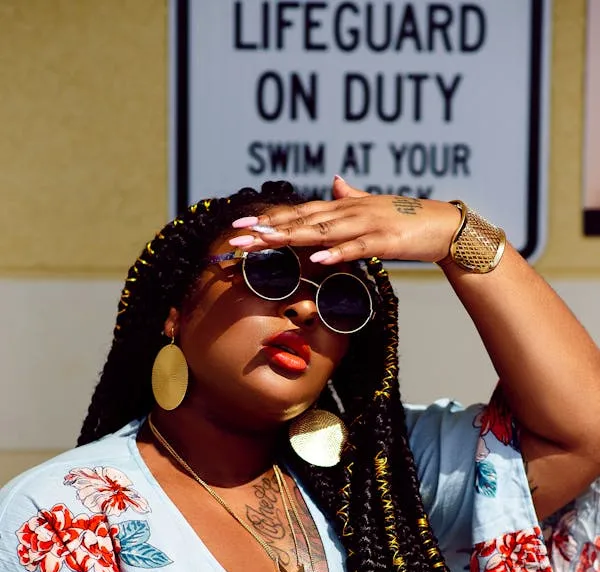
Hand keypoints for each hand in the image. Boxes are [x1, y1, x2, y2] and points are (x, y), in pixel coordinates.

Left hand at [230, 177, 460, 264]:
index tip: (241, 228)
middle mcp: (350, 212)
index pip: (299, 212)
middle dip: (268, 230)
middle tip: (238, 239)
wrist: (444, 225)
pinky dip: (338, 253)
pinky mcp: (384, 240)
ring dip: (293, 236)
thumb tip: (334, 181)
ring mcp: (367, 224)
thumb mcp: (374, 205)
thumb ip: (352, 195)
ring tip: (266, 242)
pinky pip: (357, 248)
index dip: (269, 220)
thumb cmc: (408, 218)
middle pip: (302, 220)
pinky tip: (319, 259)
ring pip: (323, 231)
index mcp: (344, 207)